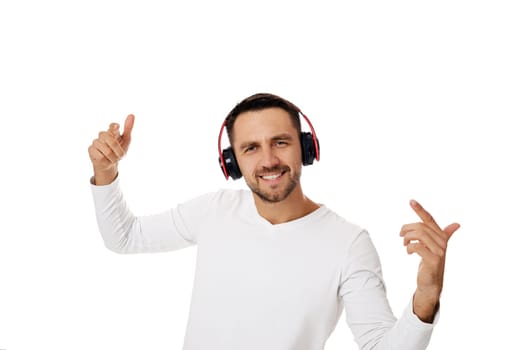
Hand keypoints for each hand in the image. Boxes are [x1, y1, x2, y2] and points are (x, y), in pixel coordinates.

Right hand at [88, 114, 134, 184]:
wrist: (110, 164)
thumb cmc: (118, 151)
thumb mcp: (126, 141)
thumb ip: (128, 128)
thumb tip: (132, 114)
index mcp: (112, 131)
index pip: (112, 126)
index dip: (114, 127)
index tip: (116, 127)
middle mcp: (103, 135)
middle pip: (108, 138)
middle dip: (117, 149)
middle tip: (121, 155)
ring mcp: (96, 141)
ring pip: (107, 150)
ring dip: (113, 158)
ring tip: (113, 159)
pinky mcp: (90, 149)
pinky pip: (101, 157)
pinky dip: (106, 161)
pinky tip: (106, 161)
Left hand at [400, 199, 459, 321]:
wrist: (431, 283)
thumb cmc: (431, 262)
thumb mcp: (434, 246)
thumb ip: (444, 234)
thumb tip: (457, 224)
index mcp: (441, 236)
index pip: (429, 220)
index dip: (420, 210)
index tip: (411, 200)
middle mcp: (442, 242)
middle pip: (421, 227)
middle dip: (407, 229)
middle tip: (401, 235)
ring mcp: (439, 251)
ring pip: (419, 235)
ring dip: (407, 238)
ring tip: (404, 243)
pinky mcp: (433, 260)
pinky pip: (417, 247)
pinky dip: (409, 248)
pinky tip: (408, 251)